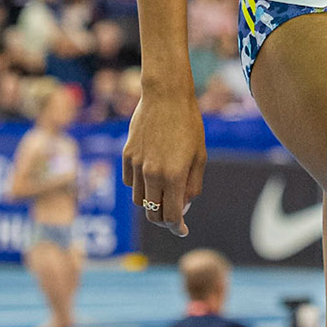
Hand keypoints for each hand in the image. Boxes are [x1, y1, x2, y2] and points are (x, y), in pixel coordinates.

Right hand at [122, 89, 205, 237]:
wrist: (166, 96)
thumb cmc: (189, 124)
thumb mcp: (200, 156)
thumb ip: (192, 185)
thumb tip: (183, 207)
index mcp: (174, 176)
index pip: (171, 216)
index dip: (177, 227)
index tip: (182, 230)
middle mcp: (152, 174)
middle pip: (153, 213)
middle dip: (164, 219)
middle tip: (173, 216)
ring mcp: (136, 165)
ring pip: (140, 200)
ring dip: (152, 203)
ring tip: (164, 193)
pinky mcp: (126, 155)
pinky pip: (130, 182)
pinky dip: (140, 186)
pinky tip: (151, 176)